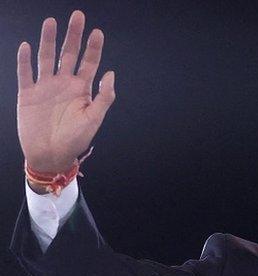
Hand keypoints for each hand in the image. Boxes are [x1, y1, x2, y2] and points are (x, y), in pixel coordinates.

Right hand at [17, 10, 114, 174]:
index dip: (93, 48)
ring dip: (48, 40)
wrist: (51, 156)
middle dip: (73, 35)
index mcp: (82, 89)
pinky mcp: (28, 94)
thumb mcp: (94, 119)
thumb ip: (104, 97)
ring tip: (51, 22)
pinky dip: (25, 60)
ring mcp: (45, 87)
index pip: (89, 63)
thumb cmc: (75, 140)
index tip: (98, 32)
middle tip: (77, 16)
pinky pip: (25, 73)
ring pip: (46, 58)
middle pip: (68, 54)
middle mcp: (64, 84)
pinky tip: (27, 46)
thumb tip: (110, 73)